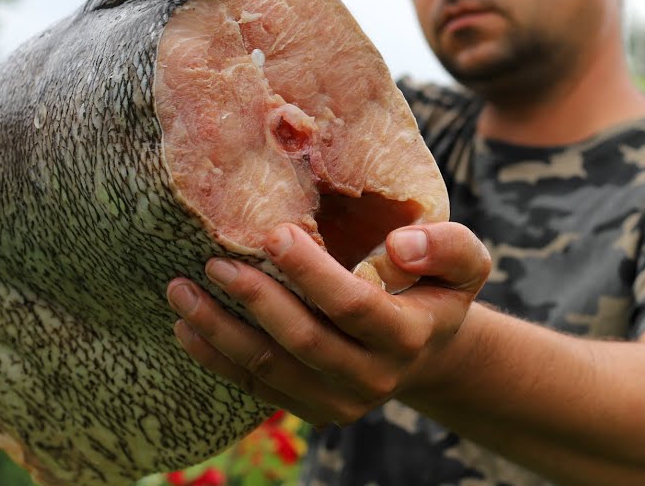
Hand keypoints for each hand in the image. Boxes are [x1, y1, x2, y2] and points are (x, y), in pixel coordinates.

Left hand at [166, 221, 490, 426]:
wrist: (428, 349)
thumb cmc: (435, 287)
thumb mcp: (464, 261)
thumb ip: (448, 245)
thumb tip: (401, 244)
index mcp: (409, 335)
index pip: (353, 305)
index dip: (311, 273)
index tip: (273, 233)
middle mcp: (374, 376)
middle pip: (304, 341)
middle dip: (255, 300)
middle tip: (213, 261)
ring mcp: (340, 402)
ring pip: (270, 369)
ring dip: (219, 331)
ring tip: (180, 291)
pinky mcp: (312, 410)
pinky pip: (257, 387)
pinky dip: (216, 358)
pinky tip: (186, 327)